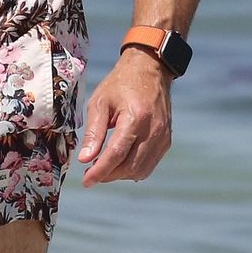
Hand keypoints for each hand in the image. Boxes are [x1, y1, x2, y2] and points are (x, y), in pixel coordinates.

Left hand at [77, 51, 172, 185]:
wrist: (149, 71)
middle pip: (130, 166)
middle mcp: (154, 129)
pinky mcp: (166, 140)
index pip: (117, 153)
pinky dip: (133, 168)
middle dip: (109, 175)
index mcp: (135, 117)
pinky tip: (120, 163)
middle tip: (92, 173)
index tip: (87, 181)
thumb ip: (93, 132)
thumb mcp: (99, 103)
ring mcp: (163, 136)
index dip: (101, 171)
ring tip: (104, 167)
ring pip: (141, 169)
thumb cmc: (120, 85)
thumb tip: (85, 159)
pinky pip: (150, 164)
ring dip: (121, 174)